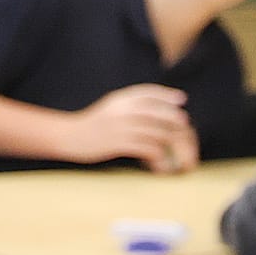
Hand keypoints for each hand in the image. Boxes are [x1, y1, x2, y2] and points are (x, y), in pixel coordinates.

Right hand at [64, 85, 193, 171]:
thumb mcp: (110, 108)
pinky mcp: (119, 144)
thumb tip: (153, 107)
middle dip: (175, 120)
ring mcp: (121, 127)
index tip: (181, 99)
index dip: (166, 95)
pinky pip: (148, 149)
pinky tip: (160, 162)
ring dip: (170, 142)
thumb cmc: (93, 125)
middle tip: (185, 127)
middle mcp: (122, 110)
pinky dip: (158, 156)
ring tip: (176, 150)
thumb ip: (129, 105)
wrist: (70, 137)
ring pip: (157, 132)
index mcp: (119, 99)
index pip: (148, 92)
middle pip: (158, 112)